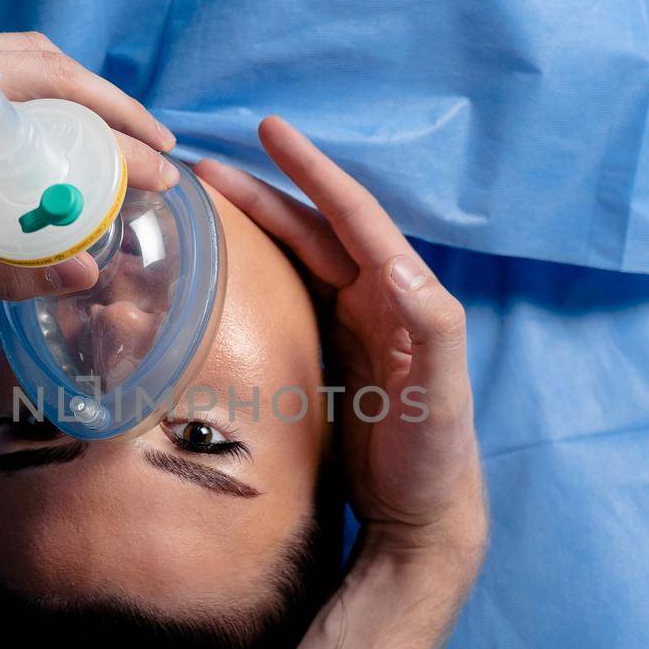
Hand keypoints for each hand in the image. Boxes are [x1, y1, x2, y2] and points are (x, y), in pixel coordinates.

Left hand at [0, 33, 177, 298]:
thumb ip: (9, 271)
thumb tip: (90, 272)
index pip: (47, 102)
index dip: (113, 135)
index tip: (156, 171)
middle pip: (45, 64)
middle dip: (113, 106)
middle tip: (161, 152)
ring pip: (22, 55)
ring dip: (82, 91)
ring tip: (126, 137)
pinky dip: (44, 88)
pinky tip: (68, 127)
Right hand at [196, 118, 486, 566]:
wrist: (422, 515)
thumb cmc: (436, 456)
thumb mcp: (443, 396)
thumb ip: (433, 329)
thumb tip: (400, 266)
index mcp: (403, 296)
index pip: (352, 218)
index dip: (313, 172)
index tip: (272, 132)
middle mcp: (379, 301)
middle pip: (315, 230)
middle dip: (265, 192)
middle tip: (205, 169)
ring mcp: (353, 326)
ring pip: (299, 257)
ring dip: (258, 224)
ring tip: (205, 203)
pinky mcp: (331, 355)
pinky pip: (291, 296)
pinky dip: (258, 270)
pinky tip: (224, 267)